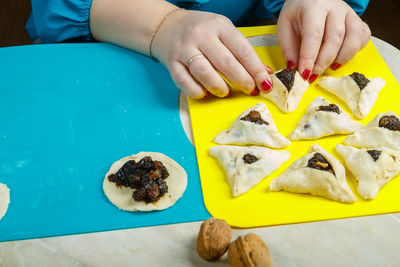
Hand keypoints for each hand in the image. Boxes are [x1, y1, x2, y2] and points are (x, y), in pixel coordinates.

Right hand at [152, 10, 272, 98]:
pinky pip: (184, 82)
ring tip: (226, 92)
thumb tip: (264, 73)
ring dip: (219, 87)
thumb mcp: (224, 32)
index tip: (265, 84)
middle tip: (250, 90)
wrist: (166, 26)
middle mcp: (201, 36)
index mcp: (219, 26)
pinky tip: (205, 92)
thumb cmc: (201, 31)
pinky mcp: (172, 63)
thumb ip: (242, 51)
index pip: (242, 50)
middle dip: (242, 81)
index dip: (256, 70)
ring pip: (204, 73)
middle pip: (226, 63)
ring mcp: (184, 49)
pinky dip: (197, 91)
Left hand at [277, 0, 370, 81]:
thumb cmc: (297, 12)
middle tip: (313, 75)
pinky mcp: (357, 19)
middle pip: (334, 39)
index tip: (305, 74)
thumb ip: (289, 48)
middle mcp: (334, 8)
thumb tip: (295, 68)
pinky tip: (342, 56)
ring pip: (353, 38)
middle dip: (323, 62)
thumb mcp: (285, 26)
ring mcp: (348, 13)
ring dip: (342, 58)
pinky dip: (355, 50)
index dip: (309, 57)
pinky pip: (364, 36)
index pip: (313, 35)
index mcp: (313, 7)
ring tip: (330, 67)